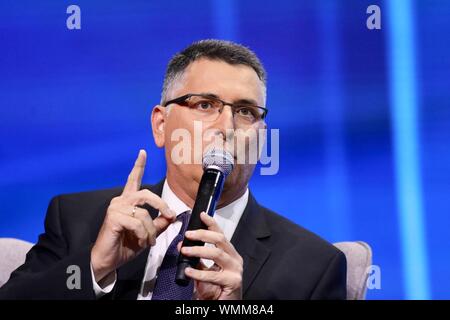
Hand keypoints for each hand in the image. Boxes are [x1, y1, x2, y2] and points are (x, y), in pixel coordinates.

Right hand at [91, 150, 175, 281]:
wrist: (107, 260)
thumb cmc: (125, 245)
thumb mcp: (147, 233)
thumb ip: (159, 223)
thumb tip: (172, 216)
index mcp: (127, 202)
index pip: (133, 179)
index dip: (138, 166)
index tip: (143, 152)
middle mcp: (120, 201)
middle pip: (146, 194)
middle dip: (161, 205)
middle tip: (170, 216)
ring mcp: (116, 208)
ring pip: (144, 213)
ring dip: (151, 230)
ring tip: (150, 241)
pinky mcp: (113, 218)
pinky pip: (137, 223)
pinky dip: (144, 234)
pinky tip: (142, 242)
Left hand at [180, 212, 242, 299]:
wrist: (224, 306)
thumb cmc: (215, 289)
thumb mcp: (204, 271)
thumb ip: (197, 259)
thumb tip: (182, 245)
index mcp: (230, 254)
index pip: (220, 234)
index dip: (211, 223)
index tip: (201, 214)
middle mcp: (235, 259)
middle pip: (220, 240)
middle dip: (203, 234)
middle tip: (188, 234)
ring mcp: (236, 270)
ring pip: (217, 253)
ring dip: (199, 251)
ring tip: (185, 251)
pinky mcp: (233, 282)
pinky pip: (213, 275)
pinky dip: (198, 273)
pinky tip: (188, 272)